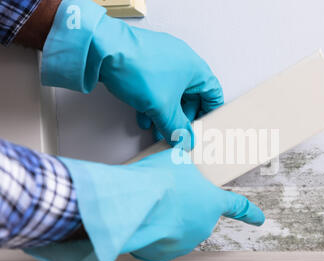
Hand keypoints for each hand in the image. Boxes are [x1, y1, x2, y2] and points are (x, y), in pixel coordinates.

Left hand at [41, 0, 222, 149]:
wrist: (103, 50)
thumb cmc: (138, 68)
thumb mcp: (162, 107)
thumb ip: (176, 128)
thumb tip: (184, 140)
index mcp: (195, 69)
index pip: (213, 93)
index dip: (210, 113)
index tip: (204, 128)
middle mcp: (182, 62)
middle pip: (191, 96)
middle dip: (183, 118)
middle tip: (179, 133)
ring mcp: (164, 61)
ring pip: (172, 93)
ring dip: (166, 114)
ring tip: (159, 130)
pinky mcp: (146, 63)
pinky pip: (157, 87)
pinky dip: (153, 104)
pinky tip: (143, 118)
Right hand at [128, 149, 264, 260]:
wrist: (135, 204)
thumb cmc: (159, 180)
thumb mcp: (175, 157)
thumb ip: (183, 151)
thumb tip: (182, 137)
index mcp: (213, 202)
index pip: (238, 207)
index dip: (251, 213)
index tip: (260, 219)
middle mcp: (204, 225)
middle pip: (198, 215)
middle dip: (185, 207)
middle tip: (167, 196)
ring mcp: (185, 242)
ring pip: (178, 229)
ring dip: (168, 221)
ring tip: (152, 207)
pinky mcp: (164, 254)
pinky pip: (160, 242)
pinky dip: (153, 234)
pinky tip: (145, 221)